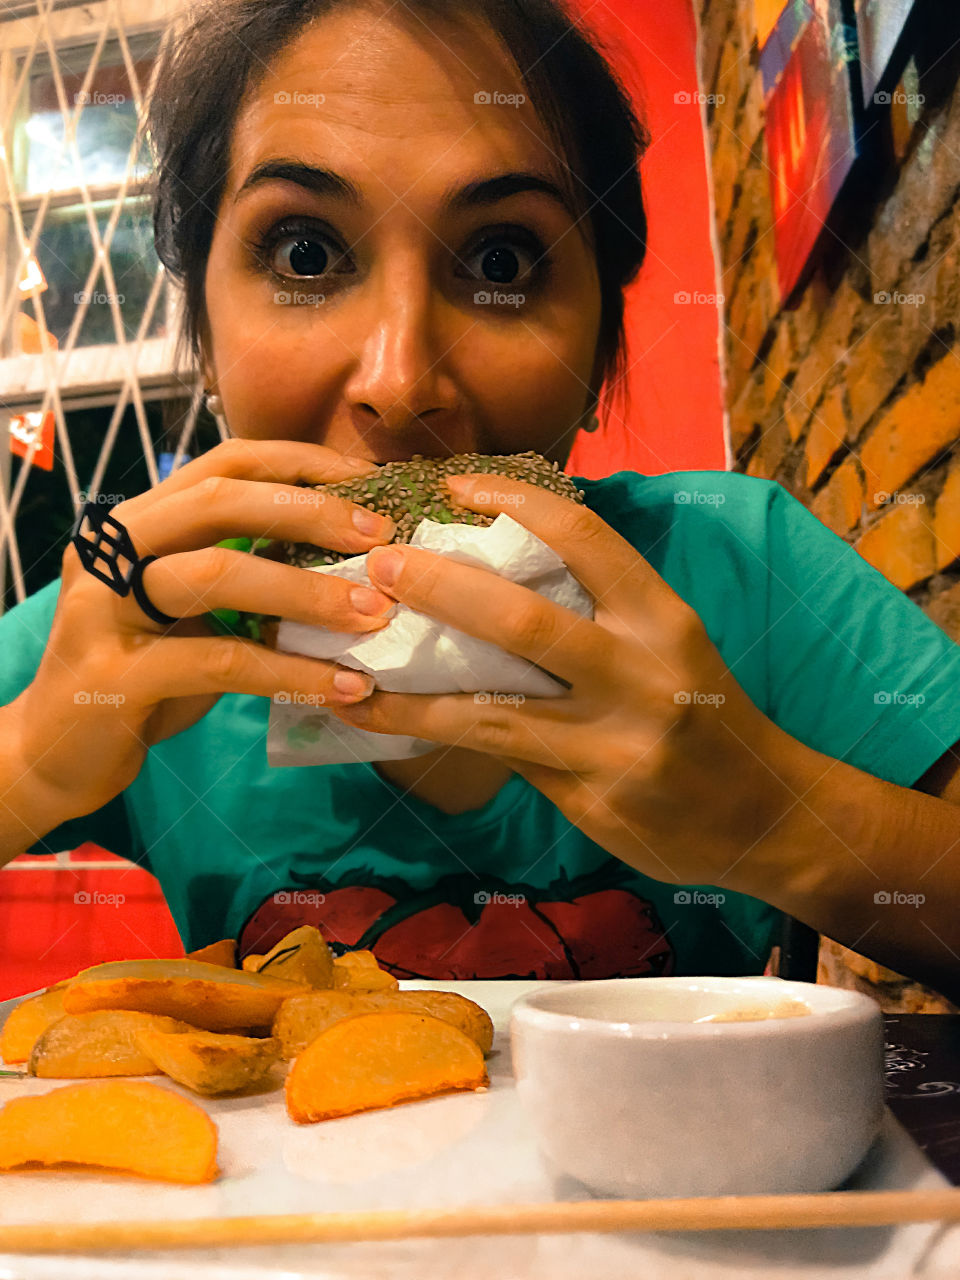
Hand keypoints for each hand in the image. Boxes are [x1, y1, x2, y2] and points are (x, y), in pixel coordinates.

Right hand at [16, 440, 397, 818]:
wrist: (55, 754)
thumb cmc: (142, 673)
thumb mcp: (190, 611)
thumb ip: (242, 571)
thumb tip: (348, 554)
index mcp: (138, 523)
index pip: (225, 464)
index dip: (302, 464)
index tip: (372, 484)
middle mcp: (113, 551)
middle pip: (219, 501)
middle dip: (310, 512)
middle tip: (382, 539)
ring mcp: (105, 611)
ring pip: (216, 574)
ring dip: (308, 591)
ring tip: (375, 613)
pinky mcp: (116, 676)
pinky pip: (221, 663)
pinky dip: (291, 673)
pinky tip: (345, 686)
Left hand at [332, 475, 797, 892]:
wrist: (765, 815)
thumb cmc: (707, 714)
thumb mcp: (672, 646)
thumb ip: (598, 614)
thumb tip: (496, 574)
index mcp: (664, 619)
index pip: (584, 537)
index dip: (513, 501)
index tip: (451, 487)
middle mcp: (641, 675)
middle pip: (524, 620)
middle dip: (441, 587)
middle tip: (380, 565)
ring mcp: (613, 744)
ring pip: (491, 711)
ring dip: (409, 689)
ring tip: (347, 668)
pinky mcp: (589, 799)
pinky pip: (496, 758)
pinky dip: (433, 736)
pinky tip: (383, 723)